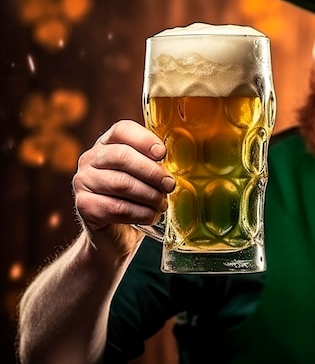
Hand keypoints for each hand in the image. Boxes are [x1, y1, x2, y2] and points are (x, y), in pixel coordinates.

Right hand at [72, 120, 174, 250]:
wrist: (115, 233)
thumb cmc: (136, 198)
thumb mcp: (146, 175)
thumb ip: (156, 162)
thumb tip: (181, 159)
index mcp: (107, 143)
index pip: (122, 130)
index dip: (145, 140)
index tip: (163, 154)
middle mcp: (90, 159)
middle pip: (122, 156)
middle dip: (152, 172)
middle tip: (170, 185)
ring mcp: (83, 182)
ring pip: (121, 183)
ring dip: (149, 195)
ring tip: (162, 204)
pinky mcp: (84, 206)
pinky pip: (117, 208)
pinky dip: (140, 213)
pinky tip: (151, 215)